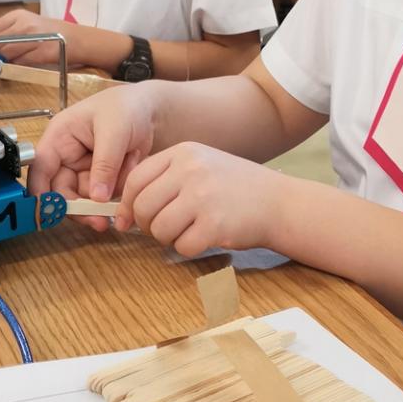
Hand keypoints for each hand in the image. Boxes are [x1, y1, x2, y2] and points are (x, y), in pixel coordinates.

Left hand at [0, 10, 74, 65]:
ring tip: (19, 56)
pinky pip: (20, 61)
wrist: (77, 39)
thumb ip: (6, 32)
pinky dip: (20, 63)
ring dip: (7, 59)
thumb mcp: (27, 24)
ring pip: (6, 53)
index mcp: (18, 15)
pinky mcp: (41, 52)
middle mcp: (25, 24)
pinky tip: (29, 59)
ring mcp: (34, 38)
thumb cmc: (50, 32)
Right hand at [28, 85, 157, 229]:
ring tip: (128, 172)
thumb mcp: (115, 131)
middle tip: (100, 221)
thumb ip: (104, 164)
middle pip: (62, 192)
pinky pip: (104, 196)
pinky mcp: (101, 178)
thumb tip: (96, 197)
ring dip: (106, 195)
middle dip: (81, 207)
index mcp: (60, 137)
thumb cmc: (127, 107)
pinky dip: (119, 190)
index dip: (41, 193)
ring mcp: (84, 168)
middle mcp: (67, 155)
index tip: (52, 214)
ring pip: (85, 198)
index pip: (41, 169)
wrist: (152, 110)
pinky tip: (131, 166)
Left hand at [116, 142, 285, 256]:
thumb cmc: (234, 188)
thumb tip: (124, 213)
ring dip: (168, 238)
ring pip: (159, 229)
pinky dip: (189, 248)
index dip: (126, 204)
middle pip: (143, 206)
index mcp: (183, 153)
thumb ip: (165, 180)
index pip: (136, 179)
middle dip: (147, 225)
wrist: (278, 202)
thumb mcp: (200, 166)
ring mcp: (203, 196)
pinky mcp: (215, 224)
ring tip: (187, 232)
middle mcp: (190, 170)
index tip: (127, 219)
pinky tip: (205, 238)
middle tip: (164, 229)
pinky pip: (182, 246)